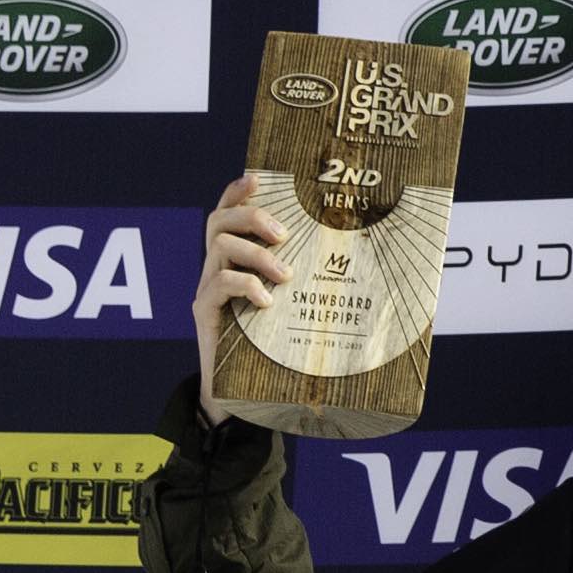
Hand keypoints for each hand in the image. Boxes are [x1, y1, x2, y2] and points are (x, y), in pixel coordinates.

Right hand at [190, 174, 287, 425]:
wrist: (242, 395)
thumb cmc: (277, 347)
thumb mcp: (296, 306)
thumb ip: (312, 282)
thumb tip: (368, 261)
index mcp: (237, 261)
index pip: (228, 212)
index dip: (239, 191)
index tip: (259, 177)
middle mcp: (216, 269)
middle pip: (218, 220)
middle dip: (252, 215)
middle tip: (283, 233)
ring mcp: (208, 290)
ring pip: (218, 247)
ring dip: (256, 253)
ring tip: (285, 273)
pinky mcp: (204, 314)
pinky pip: (216, 285)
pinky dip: (244, 285)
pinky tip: (267, 301)